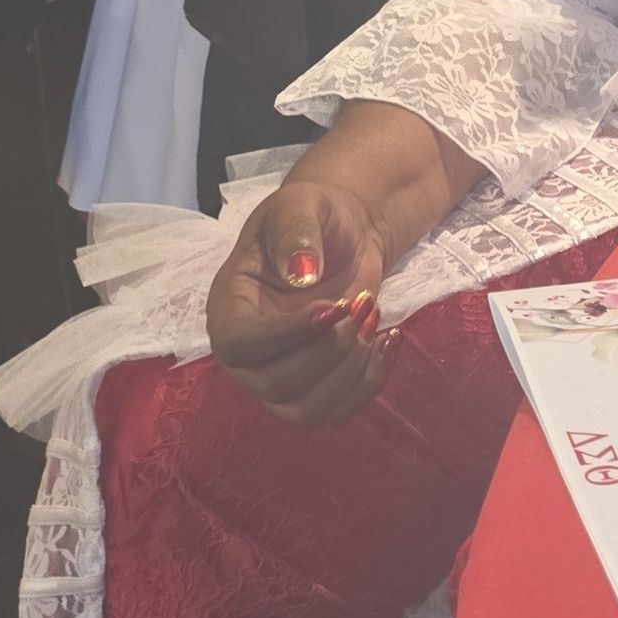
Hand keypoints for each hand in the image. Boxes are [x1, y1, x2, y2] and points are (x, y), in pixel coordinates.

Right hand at [206, 179, 392, 427]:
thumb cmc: (312, 216)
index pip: (241, 344)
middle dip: (328, 350)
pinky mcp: (316, 388)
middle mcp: (247, 354)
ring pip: (307, 411)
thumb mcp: (301, 205)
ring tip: (371, 320)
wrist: (344, 234)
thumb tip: (301, 275)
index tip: (332, 307)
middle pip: (275, 385)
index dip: (286, 335)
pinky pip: (338, 412)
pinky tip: (389, 338)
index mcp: (228, 308)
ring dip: (350, 372)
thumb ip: (296, 232)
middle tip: (357, 305)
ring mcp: (279, 377)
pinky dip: (370, 382)